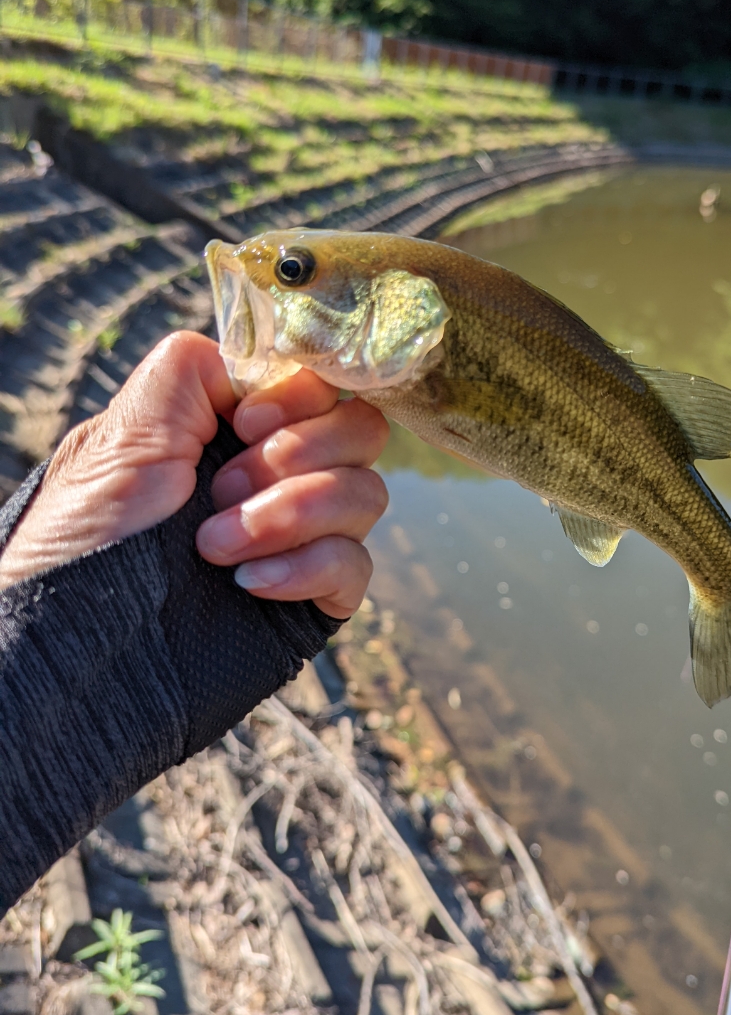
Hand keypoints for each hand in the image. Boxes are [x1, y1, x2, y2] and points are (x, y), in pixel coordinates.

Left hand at [0, 332, 388, 618]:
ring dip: (291, 514)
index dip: (301, 395)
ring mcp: (301, 538)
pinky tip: (247, 584)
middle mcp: (276, 476)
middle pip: (360, 431)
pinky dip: (307, 567)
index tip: (248, 422)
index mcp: (234, 428)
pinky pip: (356, 566)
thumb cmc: (82, 541)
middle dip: (296, 458)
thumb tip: (254, 363)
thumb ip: (190, 370)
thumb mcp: (121, 433)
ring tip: (215, 547)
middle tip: (219, 491)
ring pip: (367, 495)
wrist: (79, 652)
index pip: (321, 383)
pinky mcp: (313, 600)